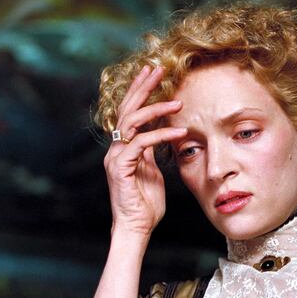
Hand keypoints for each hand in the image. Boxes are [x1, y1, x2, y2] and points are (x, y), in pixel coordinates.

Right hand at [104, 65, 186, 239]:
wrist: (136, 228)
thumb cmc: (146, 205)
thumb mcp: (152, 171)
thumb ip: (152, 152)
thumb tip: (161, 134)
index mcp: (123, 147)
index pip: (130, 112)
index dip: (140, 91)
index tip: (153, 74)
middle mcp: (116, 148)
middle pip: (127, 109)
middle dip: (143, 87)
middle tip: (158, 69)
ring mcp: (116, 157)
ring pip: (132, 122)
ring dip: (155, 108)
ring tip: (177, 102)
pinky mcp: (122, 167)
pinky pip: (141, 143)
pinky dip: (161, 135)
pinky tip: (180, 132)